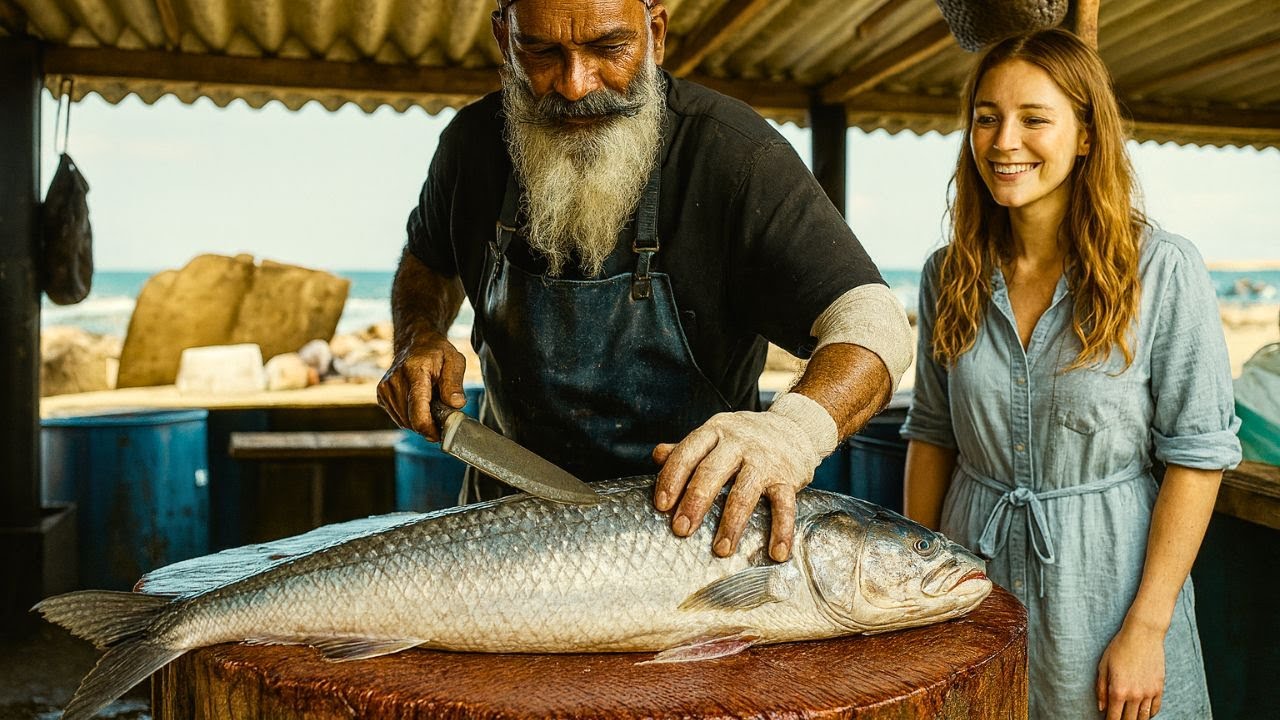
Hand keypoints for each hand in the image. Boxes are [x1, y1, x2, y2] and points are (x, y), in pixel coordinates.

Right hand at [375, 332, 466, 440]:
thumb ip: (454, 383)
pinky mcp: (381, 395)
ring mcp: (385, 389)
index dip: (429, 429)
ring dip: (419, 421)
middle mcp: (394, 381)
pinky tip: (419, 403)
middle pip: (411, 420)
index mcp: (414, 372)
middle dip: (428, 424)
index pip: (417, 411)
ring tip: (431, 404)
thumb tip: (456, 404)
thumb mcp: (454, 360)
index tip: (441, 434)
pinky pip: (398, 418)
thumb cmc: (437, 352)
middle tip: (442, 414)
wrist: (415, 342)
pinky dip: (410, 417)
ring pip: (404, 422)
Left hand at [652, 410, 820, 561]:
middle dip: (695, 503)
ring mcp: (764, 460)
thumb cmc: (745, 439)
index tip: (662, 506)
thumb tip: (656, 456)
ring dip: (732, 524)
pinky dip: (781, 531)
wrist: (794, 428)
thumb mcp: (716, 435)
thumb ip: (687, 448)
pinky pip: (784, 506)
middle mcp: (738, 443)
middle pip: (712, 473)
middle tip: (681, 530)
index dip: (672, 479)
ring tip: (721, 550)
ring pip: (744, 493)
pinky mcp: (787, 477)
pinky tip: (776, 553)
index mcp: (715, 432)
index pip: (687, 453)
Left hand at [1096, 618, 1166, 718]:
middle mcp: (1135, 695)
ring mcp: (1149, 693)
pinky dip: (1148, 714)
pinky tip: (1141, 712)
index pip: (1114, 718)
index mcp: (1118, 690)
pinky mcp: (1159, 688)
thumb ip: (1101, 689)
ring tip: (1129, 717)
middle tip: (1117, 718)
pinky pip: (1155, 709)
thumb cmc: (1119, 648)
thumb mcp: (1103, 666)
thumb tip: (1102, 709)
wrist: (1143, 634)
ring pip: (1143, 718)